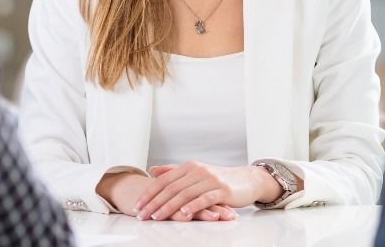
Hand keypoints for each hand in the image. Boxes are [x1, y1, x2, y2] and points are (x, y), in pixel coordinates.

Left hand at [134, 162, 280, 220]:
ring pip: (184, 194)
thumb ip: (174, 171)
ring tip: (156, 217)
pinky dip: (193, 206)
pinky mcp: (222, 190)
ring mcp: (210, 180)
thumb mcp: (195, 172)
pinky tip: (184, 213)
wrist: (247, 180)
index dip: (149, 193)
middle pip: (171, 188)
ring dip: (168, 207)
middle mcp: (197, 171)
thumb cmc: (219, 179)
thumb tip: (153, 171)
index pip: (163, 181)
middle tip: (141, 215)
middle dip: (154, 203)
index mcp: (189, 167)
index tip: (137, 206)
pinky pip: (205, 199)